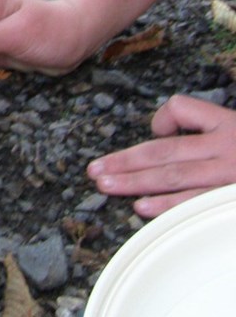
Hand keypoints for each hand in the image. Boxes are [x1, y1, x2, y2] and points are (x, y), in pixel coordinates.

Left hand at [88, 94, 235, 216]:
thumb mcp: (233, 127)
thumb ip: (200, 123)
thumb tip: (160, 130)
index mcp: (223, 123)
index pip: (181, 109)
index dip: (162, 119)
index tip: (156, 132)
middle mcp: (223, 147)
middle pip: (163, 151)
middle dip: (125, 160)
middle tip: (95, 169)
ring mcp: (226, 176)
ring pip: (171, 176)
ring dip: (135, 181)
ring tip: (106, 185)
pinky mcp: (228, 201)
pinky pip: (192, 202)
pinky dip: (166, 205)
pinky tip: (142, 207)